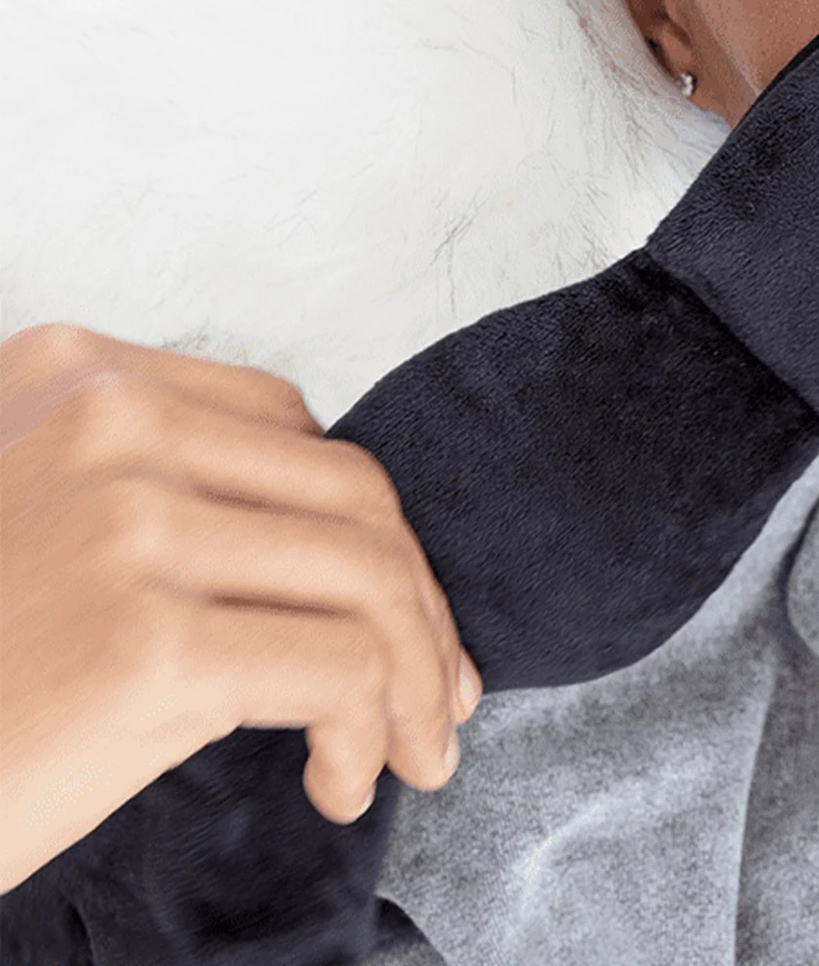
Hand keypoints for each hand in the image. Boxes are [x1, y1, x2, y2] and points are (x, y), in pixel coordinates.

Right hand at [0, 323, 481, 893]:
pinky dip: (370, 730)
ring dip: (413, 674)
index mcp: (72, 375)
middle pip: (347, 493)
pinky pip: (338, 668)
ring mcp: (127, 525)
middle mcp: (104, 424)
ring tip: (412, 749)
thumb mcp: (38, 527)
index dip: (363, 523)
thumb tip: (349, 545)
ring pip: (366, 576)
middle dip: (417, 598)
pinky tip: (342, 784)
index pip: (289, 426)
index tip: (393, 603)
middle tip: (439, 691)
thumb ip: (158, 493)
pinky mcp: (146, 643)